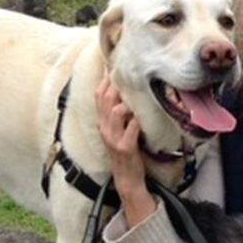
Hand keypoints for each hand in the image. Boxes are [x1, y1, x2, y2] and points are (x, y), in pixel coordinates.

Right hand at [95, 72, 155, 226]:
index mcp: (102, 122)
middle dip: (115, 84)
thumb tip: (127, 94)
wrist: (126, 178)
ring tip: (137, 97)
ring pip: (116, 111)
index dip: (105, 79)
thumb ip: (119, 114)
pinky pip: (131, 129)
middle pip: (105, 99)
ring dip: (127, 102)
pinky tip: (143, 118)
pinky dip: (137, 121)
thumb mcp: (118, 131)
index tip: (114, 64)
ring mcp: (113, 138)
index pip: (99, 95)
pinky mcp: (125, 147)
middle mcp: (104, 128)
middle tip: (127, 72)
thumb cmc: (126, 152)